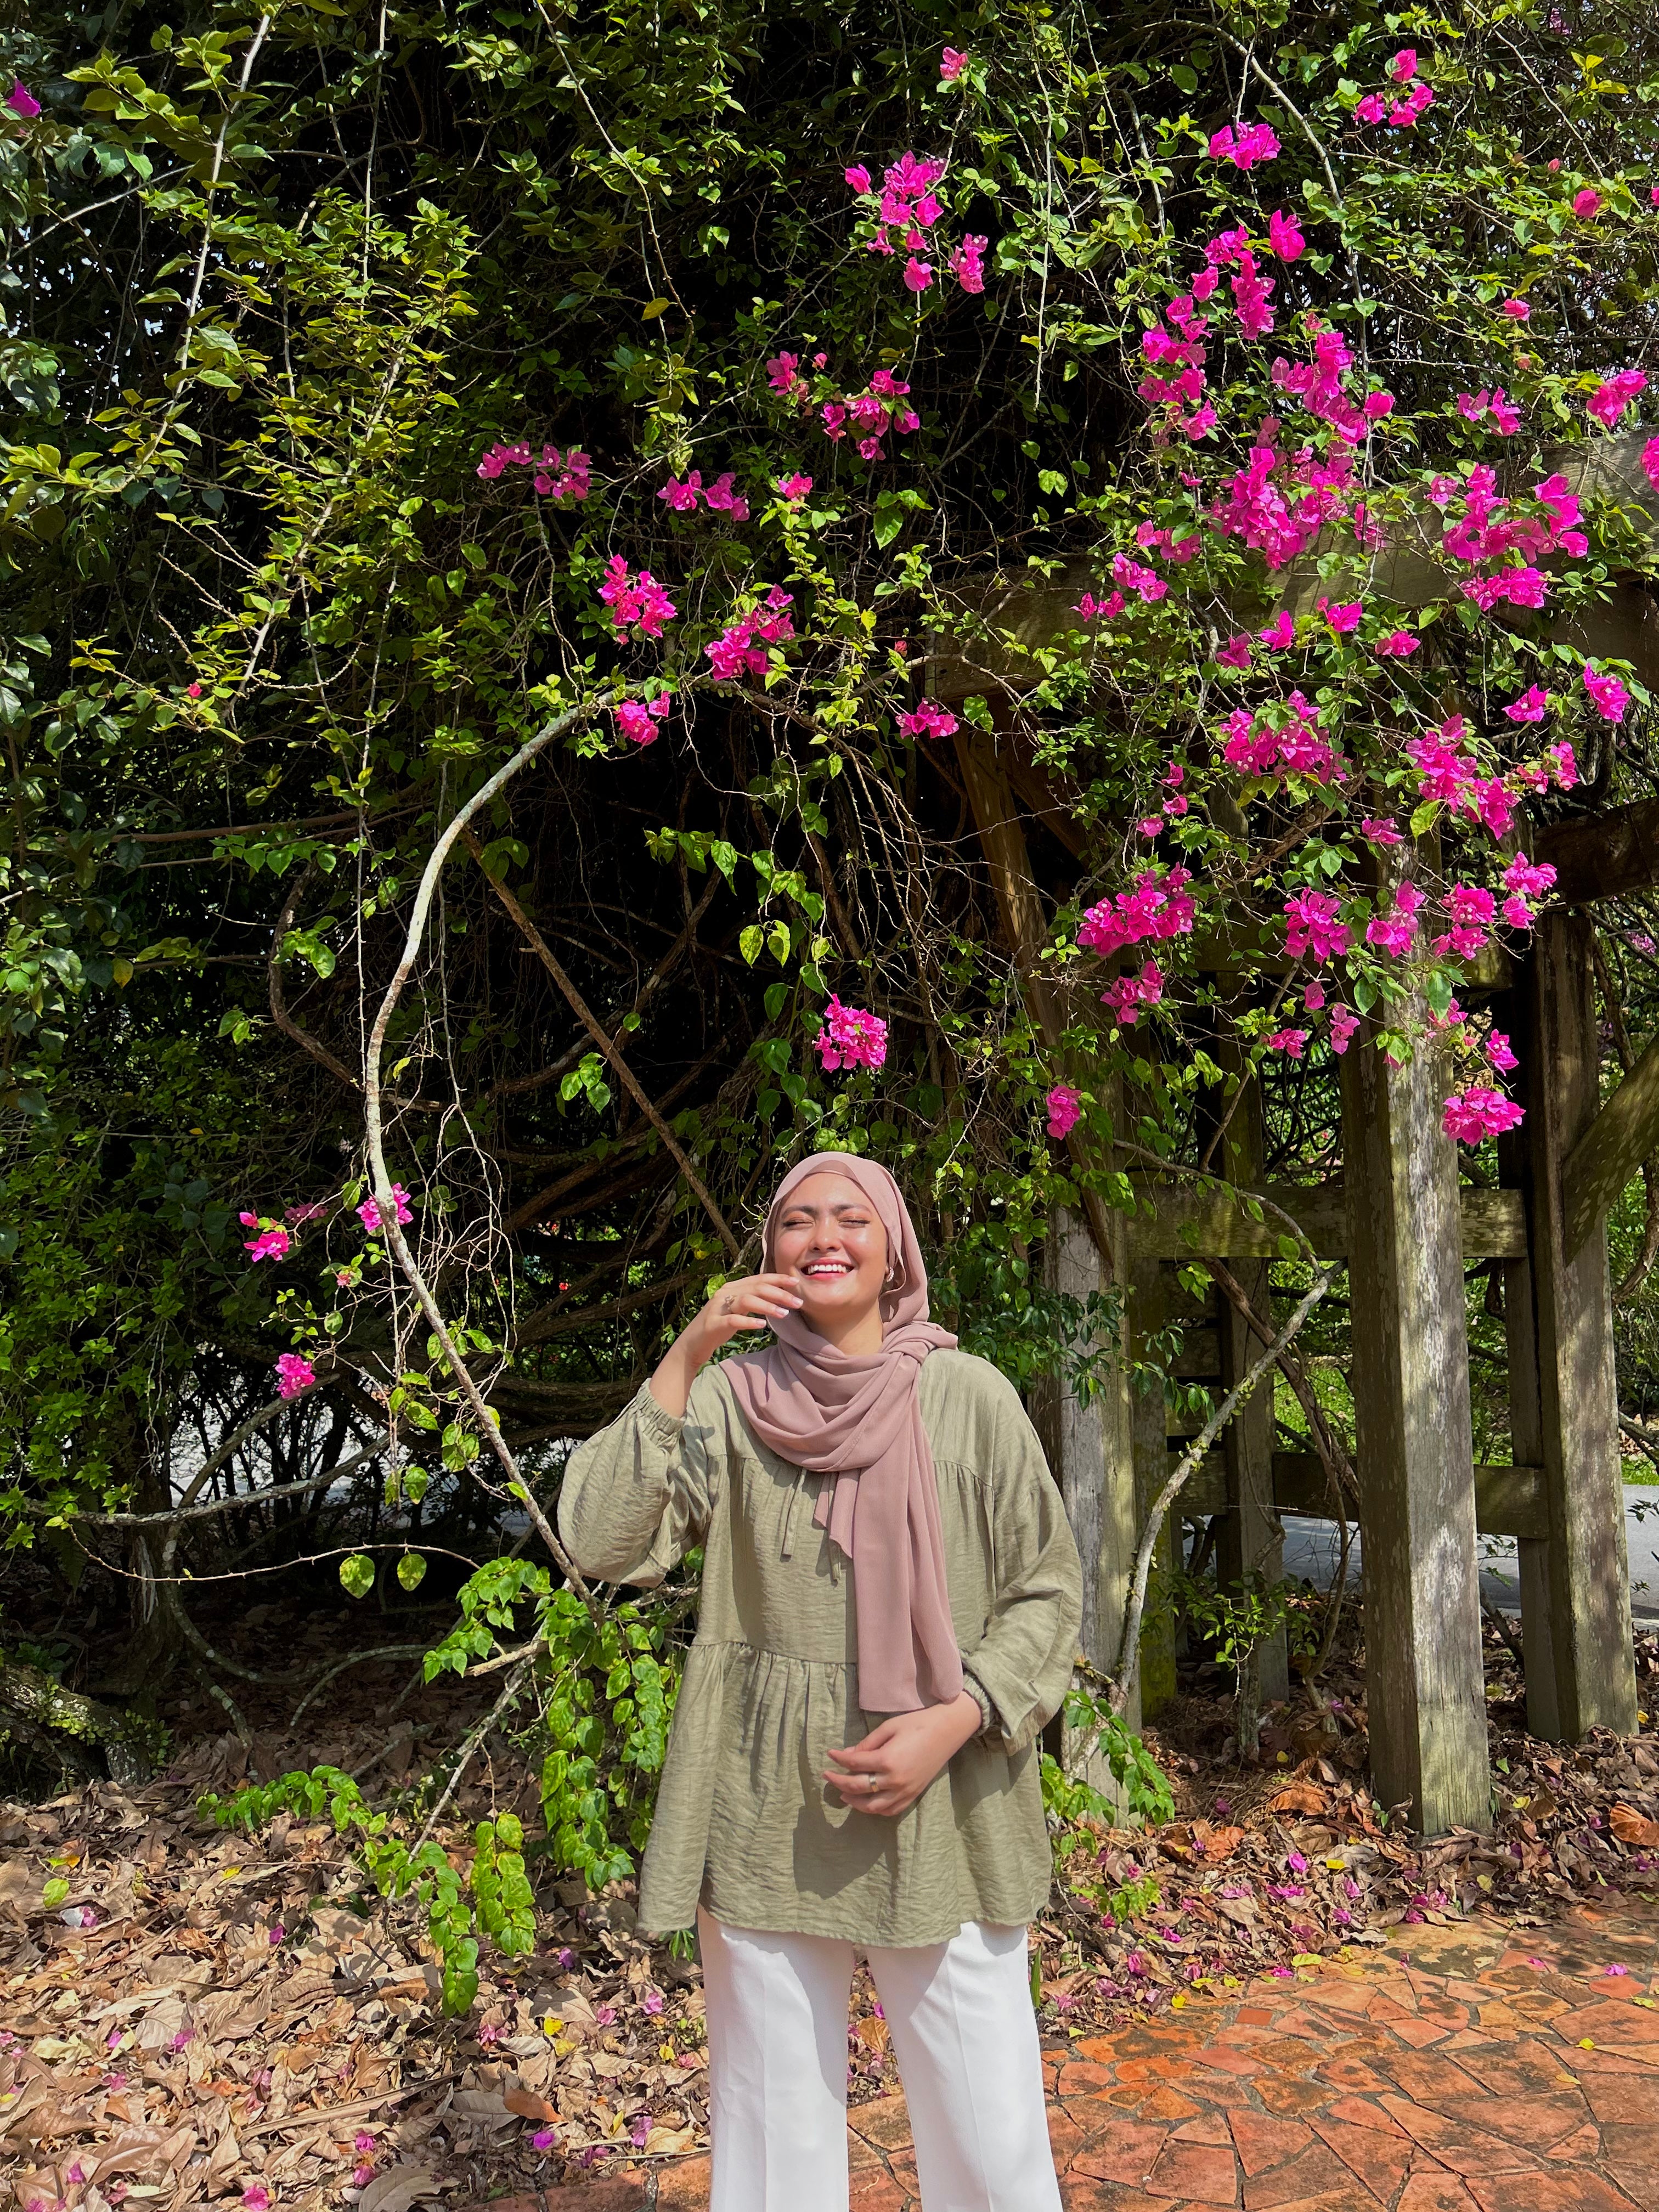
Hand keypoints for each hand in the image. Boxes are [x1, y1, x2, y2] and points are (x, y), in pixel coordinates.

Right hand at [688, 1272, 805, 1356]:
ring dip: (767, 1306)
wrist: (692, 1344)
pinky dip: (749, 1322)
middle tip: (798, 1302)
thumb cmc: (718, 1327)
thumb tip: (777, 1296)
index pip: (759, 1278)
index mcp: (732, 1287)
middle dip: (779, 1293)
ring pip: (746, 1300)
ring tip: (784, 1314)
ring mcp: (717, 1308)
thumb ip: (752, 1300)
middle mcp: (724, 1293)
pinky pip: (733, 1320)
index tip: (796, 1282)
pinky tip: (762, 1326)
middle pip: (756, 1288)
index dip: (778, 1279)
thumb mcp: (737, 1310)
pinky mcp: (713, 1324)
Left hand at [824, 1693, 982, 1817]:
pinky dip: (875, 1810)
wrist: (948, 1731)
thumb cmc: (918, 1724)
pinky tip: (867, 1802)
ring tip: (843, 1795)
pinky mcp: (913, 1795)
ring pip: (873, 1806)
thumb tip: (848, 1754)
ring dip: (855, 1802)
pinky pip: (890, 1810)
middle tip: (827, 1776)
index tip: (830, 1754)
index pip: (854, 1763)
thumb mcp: (889, 1727)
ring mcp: (905, 1791)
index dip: (839, 1758)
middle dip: (839, 1782)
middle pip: (858, 1787)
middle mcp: (895, 1780)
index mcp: (887, 1760)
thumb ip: (868, 1743)